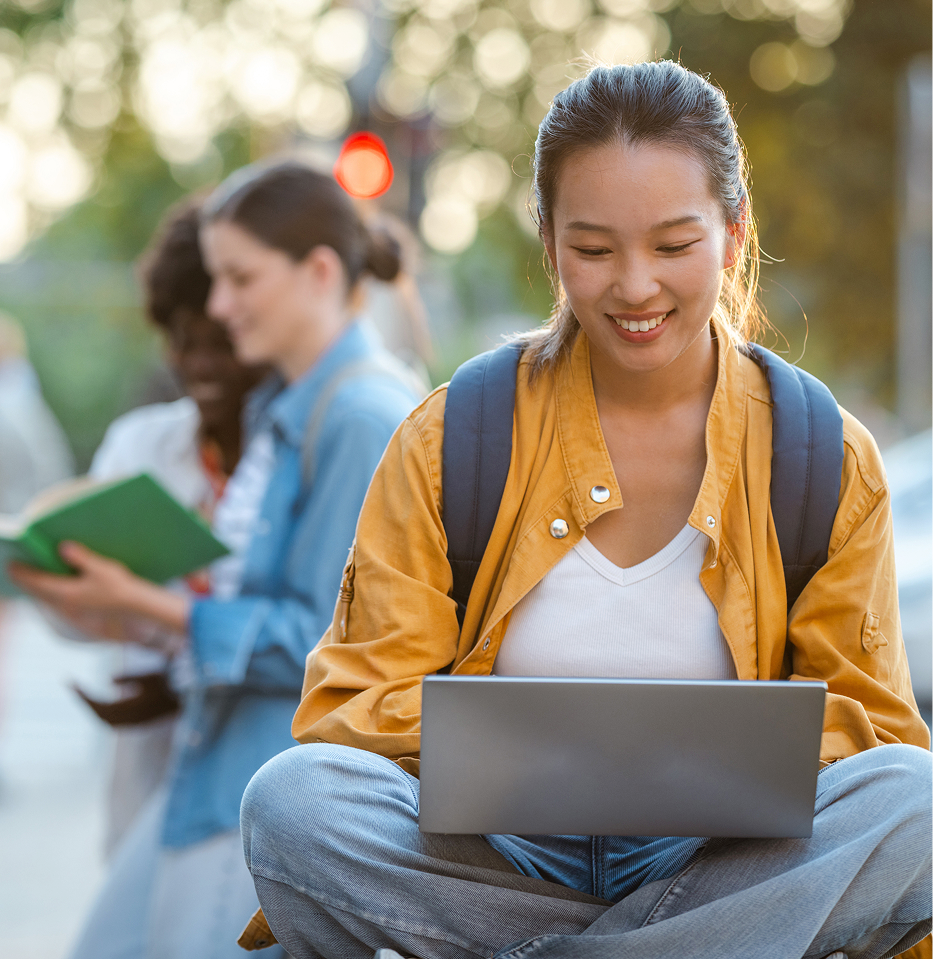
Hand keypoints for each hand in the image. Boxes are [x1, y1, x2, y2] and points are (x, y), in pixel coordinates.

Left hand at [8, 541, 190, 636]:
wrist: (134, 606)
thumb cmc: (119, 586)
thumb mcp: (100, 568)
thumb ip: (80, 557)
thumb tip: (62, 547)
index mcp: (67, 592)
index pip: (37, 582)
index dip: (22, 573)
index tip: (10, 565)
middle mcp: (65, 603)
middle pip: (37, 591)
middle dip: (25, 580)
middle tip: (14, 569)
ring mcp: (71, 608)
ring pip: (45, 598)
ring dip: (35, 587)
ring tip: (28, 578)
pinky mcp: (78, 610)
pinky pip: (54, 601)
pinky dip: (46, 593)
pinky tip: (48, 588)